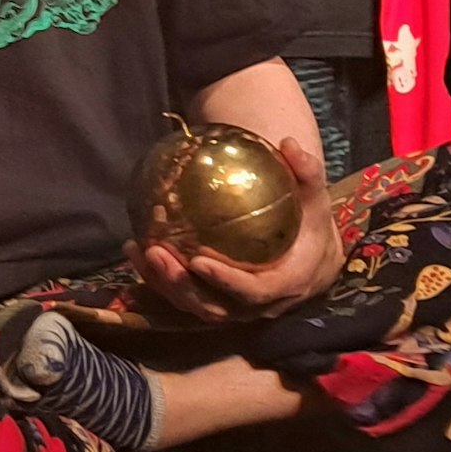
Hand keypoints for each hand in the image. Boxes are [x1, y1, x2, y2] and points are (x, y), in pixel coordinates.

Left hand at [135, 133, 343, 323]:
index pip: (252, 291)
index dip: (224, 281)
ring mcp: (235, 308)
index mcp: (284, 285)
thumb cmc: (311, 226)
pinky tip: (135, 249)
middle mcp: (257, 306)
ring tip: (139, 250)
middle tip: (156, 252)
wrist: (313, 260)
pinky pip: (184, 297)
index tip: (197, 260)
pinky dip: (157, 279)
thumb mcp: (315, 199)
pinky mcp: (217, 302)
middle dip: (181, 284)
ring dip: (163, 283)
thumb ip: (307, 174)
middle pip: (214, 307)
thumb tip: (289, 143)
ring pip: (194, 306)